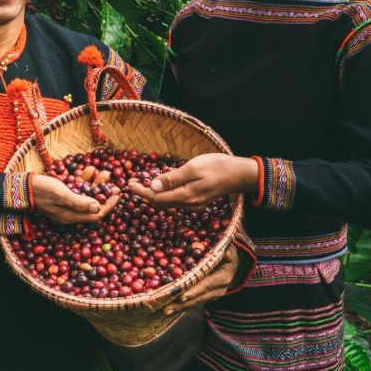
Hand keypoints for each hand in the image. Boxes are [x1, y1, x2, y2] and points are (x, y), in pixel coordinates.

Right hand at [31, 173, 119, 224]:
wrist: (22, 186)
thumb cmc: (41, 190)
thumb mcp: (62, 195)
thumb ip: (80, 202)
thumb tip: (98, 207)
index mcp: (71, 216)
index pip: (96, 215)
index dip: (108, 206)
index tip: (118, 195)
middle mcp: (70, 211)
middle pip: (93, 205)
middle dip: (105, 194)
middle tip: (115, 184)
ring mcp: (66, 203)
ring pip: (86, 194)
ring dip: (96, 184)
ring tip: (104, 172)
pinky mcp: (61, 194)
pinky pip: (77, 188)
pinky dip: (84, 179)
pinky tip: (89, 168)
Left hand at [126, 153, 257, 209]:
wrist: (241, 174)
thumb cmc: (218, 166)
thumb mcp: (193, 168)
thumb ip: (173, 178)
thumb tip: (153, 186)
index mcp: (185, 196)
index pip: (156, 198)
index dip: (141, 191)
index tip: (129, 183)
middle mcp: (188, 204)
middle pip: (160, 202)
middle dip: (144, 193)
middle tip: (132, 182)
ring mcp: (194, 204)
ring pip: (167, 202)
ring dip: (154, 194)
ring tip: (142, 184)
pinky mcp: (198, 200)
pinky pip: (176, 200)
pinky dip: (165, 194)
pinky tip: (161, 186)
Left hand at [164, 244, 239, 314]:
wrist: (236, 265)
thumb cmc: (229, 253)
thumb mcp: (230, 250)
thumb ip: (227, 253)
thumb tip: (226, 254)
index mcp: (221, 279)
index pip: (205, 286)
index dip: (193, 291)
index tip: (181, 296)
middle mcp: (217, 290)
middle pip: (197, 299)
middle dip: (180, 304)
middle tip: (165, 309)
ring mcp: (212, 295)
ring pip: (194, 303)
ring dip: (178, 308)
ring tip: (163, 312)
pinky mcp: (206, 297)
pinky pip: (193, 302)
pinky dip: (181, 306)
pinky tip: (169, 309)